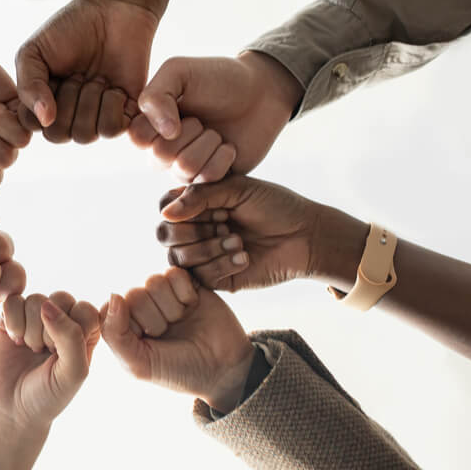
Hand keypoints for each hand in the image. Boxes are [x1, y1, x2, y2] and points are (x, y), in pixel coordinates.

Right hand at [0, 292, 100, 429]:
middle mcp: (63, 319)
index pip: (85, 308)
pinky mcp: (12, 316)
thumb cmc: (50, 394)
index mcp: (86, 330)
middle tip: (44, 352)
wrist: (14, 410)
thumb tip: (48, 305)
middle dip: (49, 330)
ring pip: (36, 299)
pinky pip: (13, 301)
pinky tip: (15, 340)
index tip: (62, 355)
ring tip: (29, 349)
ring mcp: (37, 316)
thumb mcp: (73, 372)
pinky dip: (13, 322)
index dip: (72, 330)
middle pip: (61, 298)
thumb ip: (71, 336)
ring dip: (30, 329)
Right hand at [15, 0, 156, 142]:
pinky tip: (113, 86)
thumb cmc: (69, 28)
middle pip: (59, 135)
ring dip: (89, 103)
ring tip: (96, 79)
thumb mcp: (34, 51)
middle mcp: (68, 116)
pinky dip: (111, 106)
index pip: (32, 125)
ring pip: (85, 135)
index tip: (51, 74)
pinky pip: (112, 130)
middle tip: (77, 75)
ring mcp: (96, 117)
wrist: (114, 11)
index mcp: (42, 103)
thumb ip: (27, 85)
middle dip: (66, 102)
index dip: (40, 102)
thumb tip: (44, 121)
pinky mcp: (124, 114)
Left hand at [100, 268, 254, 413]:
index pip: (113, 308)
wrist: (224, 370)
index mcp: (125, 326)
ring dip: (171, 306)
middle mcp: (142, 307)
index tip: (149, 342)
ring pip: (154, 281)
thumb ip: (115, 335)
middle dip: (155, 318)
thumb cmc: (178, 372)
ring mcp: (165, 294)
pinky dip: (185, 292)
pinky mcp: (187, 283)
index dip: (133, 324)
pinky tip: (193, 306)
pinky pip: (175, 273)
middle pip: (135, 293)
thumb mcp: (140, 365)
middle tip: (170, 333)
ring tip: (181, 321)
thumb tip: (113, 296)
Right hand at [131, 52, 303, 173]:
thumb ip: (156, 95)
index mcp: (150, 124)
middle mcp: (162, 150)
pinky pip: (208, 178)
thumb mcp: (178, 71)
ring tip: (216, 131)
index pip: (137, 138)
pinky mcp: (210, 180)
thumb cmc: (217, 77)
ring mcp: (185, 168)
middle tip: (203, 118)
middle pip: (160, 157)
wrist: (260, 91)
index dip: (160, 122)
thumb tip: (165, 133)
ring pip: (185, 168)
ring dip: (208, 143)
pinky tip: (228, 146)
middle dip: (190, 131)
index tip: (180, 106)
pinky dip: (223, 157)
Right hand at [156, 175, 322, 291]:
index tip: (217, 206)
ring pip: (179, 259)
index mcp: (196, 205)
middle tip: (226, 224)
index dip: (182, 209)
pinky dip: (223, 265)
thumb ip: (200, 196)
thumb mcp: (238, 189)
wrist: (305, 235)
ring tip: (239, 242)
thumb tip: (166, 214)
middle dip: (194, 231)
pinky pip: (201, 277)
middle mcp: (195, 231)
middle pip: (165, 235)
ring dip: (209, 249)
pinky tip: (245, 257)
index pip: (164, 208)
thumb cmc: (275, 206)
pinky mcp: (217, 280)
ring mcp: (204, 257)